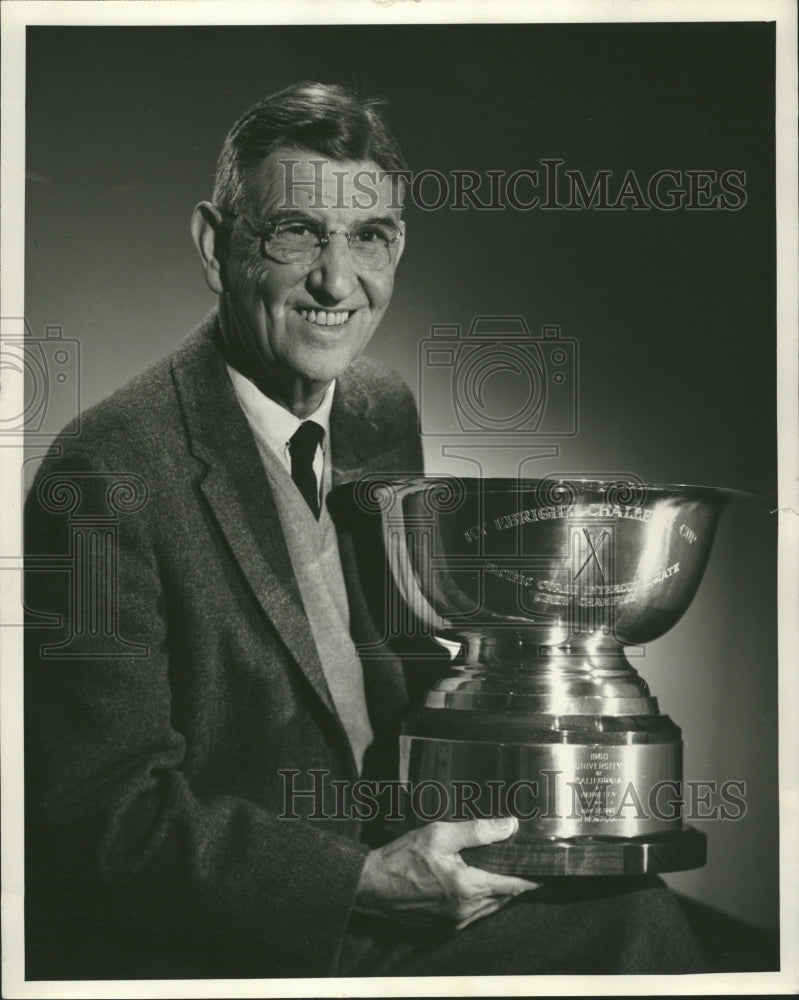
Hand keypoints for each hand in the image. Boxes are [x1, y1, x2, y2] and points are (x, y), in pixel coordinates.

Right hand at [354, 816, 538, 930]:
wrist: (371, 887)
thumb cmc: (402, 858)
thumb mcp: (439, 834)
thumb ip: (476, 831)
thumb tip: (509, 826)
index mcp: (468, 888)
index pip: (513, 886)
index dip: (532, 879)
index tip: (548, 871)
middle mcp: (465, 911)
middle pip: (504, 898)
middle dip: (516, 883)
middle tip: (527, 865)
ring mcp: (454, 922)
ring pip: (490, 908)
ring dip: (499, 893)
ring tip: (506, 873)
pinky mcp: (443, 927)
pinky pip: (474, 915)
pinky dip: (482, 901)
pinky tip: (478, 885)